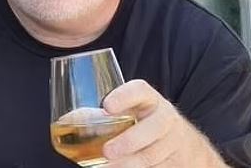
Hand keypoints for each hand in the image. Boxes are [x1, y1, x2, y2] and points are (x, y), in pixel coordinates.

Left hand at [101, 79, 227, 166]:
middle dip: (129, 140)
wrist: (181, 141)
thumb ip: (107, 113)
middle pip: (153, 127)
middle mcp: (164, 116)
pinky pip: (157, 167)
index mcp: (149, 98)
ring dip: (129, 163)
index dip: (124, 97)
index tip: (106, 106)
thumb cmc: (144, 120)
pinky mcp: (173, 160)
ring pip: (153, 154)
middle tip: (106, 151)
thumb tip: (68, 120)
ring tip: (108, 166)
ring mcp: (172, 140)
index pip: (139, 90)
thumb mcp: (132, 109)